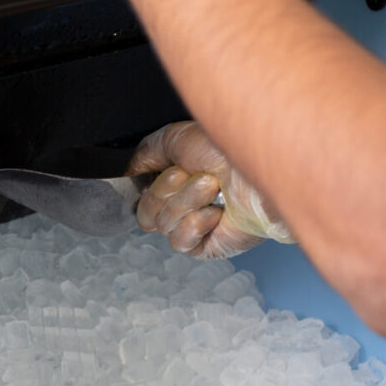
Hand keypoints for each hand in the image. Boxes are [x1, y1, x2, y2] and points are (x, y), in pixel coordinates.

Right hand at [127, 121, 294, 259]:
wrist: (257, 172)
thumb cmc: (226, 150)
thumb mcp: (173, 138)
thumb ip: (144, 155)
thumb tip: (128, 172)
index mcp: (176, 178)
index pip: (139, 194)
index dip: (145, 184)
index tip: (164, 169)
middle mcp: (184, 202)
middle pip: (145, 212)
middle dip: (167, 189)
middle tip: (196, 174)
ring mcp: (196, 226)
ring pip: (162, 224)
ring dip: (187, 200)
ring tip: (214, 187)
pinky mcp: (208, 246)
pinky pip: (179, 241)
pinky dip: (196, 223)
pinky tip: (218, 213)